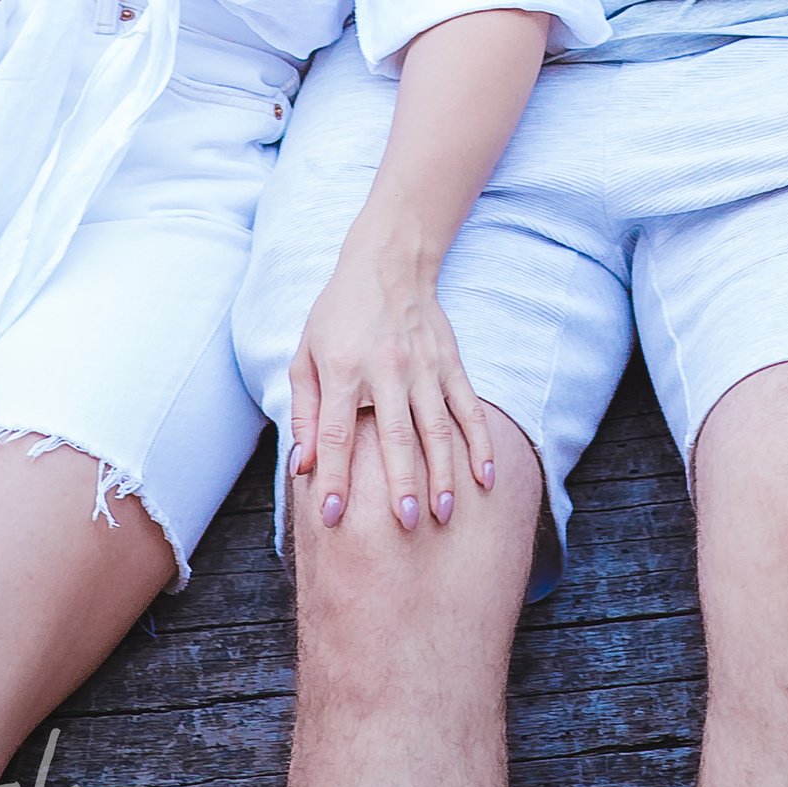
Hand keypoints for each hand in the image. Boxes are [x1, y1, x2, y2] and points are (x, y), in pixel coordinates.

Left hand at [287, 208, 496, 538]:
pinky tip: (486, 478)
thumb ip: (305, 411)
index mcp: (343, 368)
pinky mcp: (450, 362)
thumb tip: (302, 465)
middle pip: (394, 436)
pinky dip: (481, 443)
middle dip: (400, 484)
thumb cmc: (339, 313)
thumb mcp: (307, 354)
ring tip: (444, 513)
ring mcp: (423, 365)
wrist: (387, 261)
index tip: (332, 517)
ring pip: (437, 428)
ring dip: (443, 473)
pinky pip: (469, 408)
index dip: (333, 477)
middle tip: (404, 526)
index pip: (336, 433)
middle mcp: (385, 368)